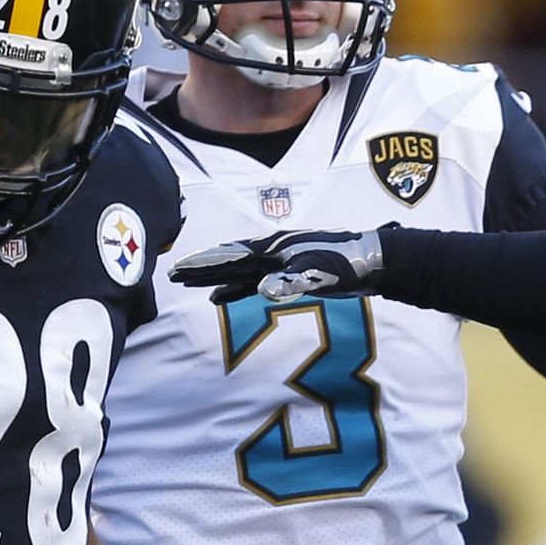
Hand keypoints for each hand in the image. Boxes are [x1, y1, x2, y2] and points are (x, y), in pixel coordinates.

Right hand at [171, 228, 384, 305]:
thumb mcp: (318, 273)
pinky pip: (252, 279)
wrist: (372, 261)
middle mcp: (272, 251)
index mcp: (273, 248)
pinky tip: (221, 296)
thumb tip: (263, 289)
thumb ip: (290, 281)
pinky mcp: (289, 272)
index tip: (179, 268)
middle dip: (201, 267)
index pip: (231, 256)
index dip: (204, 264)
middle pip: (228, 260)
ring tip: (190, 285)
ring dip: (214, 277)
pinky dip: (234, 287)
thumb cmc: (346, 264)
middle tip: (173, 274)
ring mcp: (279, 261)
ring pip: (238, 270)